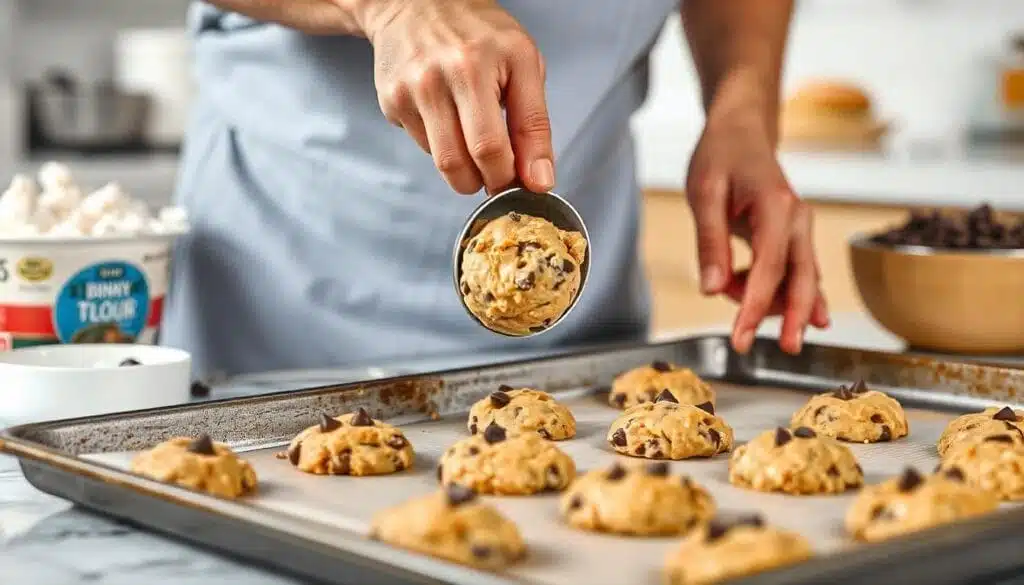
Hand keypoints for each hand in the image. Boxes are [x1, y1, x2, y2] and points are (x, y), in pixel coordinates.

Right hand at [360, 0, 553, 194]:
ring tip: (477, 141)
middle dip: (487, 180)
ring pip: (441, 163)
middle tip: (500, 170)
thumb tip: (538, 179)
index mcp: (475, 65)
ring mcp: (409, 92)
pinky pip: (424, 147)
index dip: (510, 177)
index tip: (524, 184)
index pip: (491, 146)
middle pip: (461, 163)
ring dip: (466, 170)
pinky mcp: (391, 102)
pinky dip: (444, 145)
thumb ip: (534, 124)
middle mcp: (437, 78)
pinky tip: (449, 118)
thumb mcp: (524, 64)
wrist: (417, 4)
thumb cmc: (479, 33)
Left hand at [686, 87, 829, 355]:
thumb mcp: (703, 193)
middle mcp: (797, 219)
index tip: (740, 338)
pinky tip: (751, 300)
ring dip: (773, 302)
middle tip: (784, 350)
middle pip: (803, 278)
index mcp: (776, 207)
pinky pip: (792, 271)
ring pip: (800, 279)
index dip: (754, 307)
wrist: (742, 129)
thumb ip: (709, 241)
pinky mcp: (793, 235)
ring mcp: (799, 228)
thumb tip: (710, 289)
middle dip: (793, 317)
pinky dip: (772, 290)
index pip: (769, 268)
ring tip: (735, 306)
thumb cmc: (720, 155)